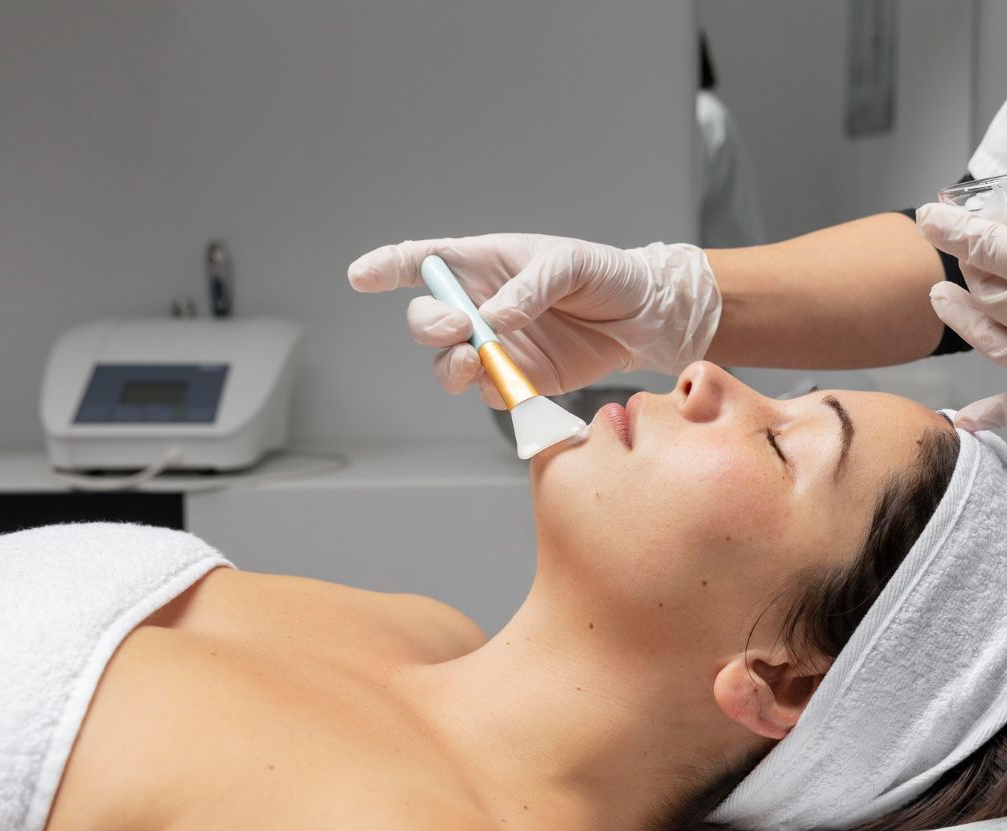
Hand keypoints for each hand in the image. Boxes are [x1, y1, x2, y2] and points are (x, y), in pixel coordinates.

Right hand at [348, 234, 721, 405]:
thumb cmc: (605, 274)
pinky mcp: (520, 379)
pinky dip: (494, 392)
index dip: (388, 267)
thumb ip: (530, 288)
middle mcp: (481, 306)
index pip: (423, 262)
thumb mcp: (572, 264)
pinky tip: (510, 385)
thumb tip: (493, 319)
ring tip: (476, 361)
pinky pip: (491, 392)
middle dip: (430, 325)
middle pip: (428, 321)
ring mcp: (497, 347)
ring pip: (450, 364)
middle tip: (457, 326)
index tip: (362, 276)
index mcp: (485, 264)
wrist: (644, 316)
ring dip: (453, 366)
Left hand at [916, 152, 1006, 435]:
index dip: (953, 229)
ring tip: (944, 300)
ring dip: (963, 321)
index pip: (988, 248)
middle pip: (987, 293)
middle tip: (961, 250)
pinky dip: (995, 414)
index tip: (929, 215)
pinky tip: (965, 419)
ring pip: (992, 343)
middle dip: (967, 267)